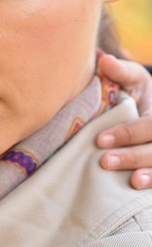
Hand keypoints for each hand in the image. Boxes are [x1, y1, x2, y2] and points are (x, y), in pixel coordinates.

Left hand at [96, 54, 151, 188]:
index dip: (128, 133)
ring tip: (130, 181)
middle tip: (105, 161)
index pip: (149, 125)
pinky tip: (140, 186)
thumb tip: (103, 60)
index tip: (100, 140)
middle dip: (134, 156)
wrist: (151, 106)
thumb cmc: (137, 92)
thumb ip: (120, 71)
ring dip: (149, 173)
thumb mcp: (133, 78)